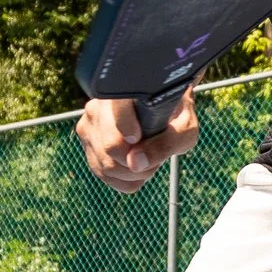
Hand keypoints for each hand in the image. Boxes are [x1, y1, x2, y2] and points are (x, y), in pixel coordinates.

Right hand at [76, 92, 198, 193]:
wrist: (160, 111)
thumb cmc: (176, 117)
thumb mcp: (184, 130)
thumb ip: (165, 144)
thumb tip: (134, 163)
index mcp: (123, 91)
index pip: (117, 110)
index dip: (129, 129)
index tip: (140, 136)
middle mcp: (98, 105)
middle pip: (111, 147)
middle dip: (139, 162)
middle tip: (156, 155)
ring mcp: (88, 125)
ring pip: (106, 166)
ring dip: (133, 173)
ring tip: (147, 158)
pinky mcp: (88, 144)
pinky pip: (103, 175)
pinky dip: (125, 179)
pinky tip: (137, 166)